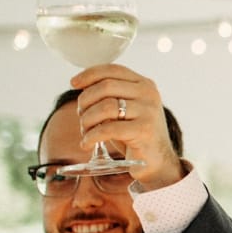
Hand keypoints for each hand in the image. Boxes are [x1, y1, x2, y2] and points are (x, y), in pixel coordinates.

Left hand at [67, 64, 183, 189]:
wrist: (158, 162)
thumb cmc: (136, 136)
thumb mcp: (126, 110)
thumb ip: (112, 96)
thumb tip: (83, 87)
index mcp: (145, 85)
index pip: (113, 70)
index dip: (90, 74)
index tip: (74, 83)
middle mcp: (148, 94)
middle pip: (105, 86)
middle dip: (85, 101)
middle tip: (81, 117)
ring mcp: (148, 111)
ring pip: (105, 106)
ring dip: (87, 120)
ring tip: (85, 132)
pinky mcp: (144, 130)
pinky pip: (108, 128)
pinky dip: (91, 137)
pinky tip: (87, 144)